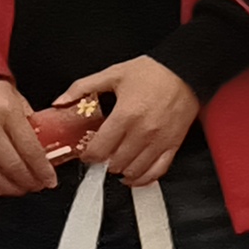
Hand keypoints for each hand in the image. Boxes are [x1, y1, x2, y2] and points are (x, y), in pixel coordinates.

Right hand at [0, 77, 53, 198]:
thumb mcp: (16, 99)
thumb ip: (29, 124)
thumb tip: (43, 151)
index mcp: (6, 111)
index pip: (30, 149)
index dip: (42, 170)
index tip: (49, 181)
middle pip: (10, 165)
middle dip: (26, 182)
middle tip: (34, 186)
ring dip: (5, 189)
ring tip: (16, 189)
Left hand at [53, 56, 197, 183]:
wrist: (187, 70)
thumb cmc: (154, 72)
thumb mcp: (113, 74)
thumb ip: (83, 87)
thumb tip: (61, 101)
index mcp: (126, 115)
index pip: (99, 149)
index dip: (88, 155)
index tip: (87, 152)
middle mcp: (143, 131)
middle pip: (115, 163)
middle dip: (104, 162)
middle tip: (102, 154)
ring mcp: (159, 140)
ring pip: (134, 170)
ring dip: (121, 171)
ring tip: (116, 163)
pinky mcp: (173, 144)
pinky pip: (157, 171)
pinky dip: (143, 178)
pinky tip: (134, 176)